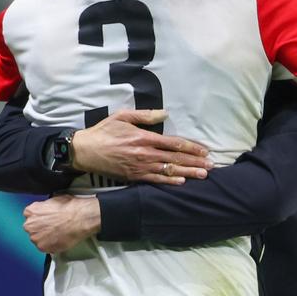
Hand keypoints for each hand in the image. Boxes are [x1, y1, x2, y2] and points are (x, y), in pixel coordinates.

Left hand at [23, 194, 99, 253]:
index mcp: (30, 211)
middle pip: (32, 228)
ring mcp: (35, 238)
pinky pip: (45, 248)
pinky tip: (60, 240)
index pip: (29, 216)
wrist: (79, 219)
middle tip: (53, 227)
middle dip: (41, 228)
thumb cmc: (70, 208)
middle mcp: (29, 225)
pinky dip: (51, 245)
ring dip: (45, 238)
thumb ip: (45, 207)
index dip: (39, 218)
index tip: (46, 220)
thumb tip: (47, 210)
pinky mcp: (43, 248)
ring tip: (58, 234)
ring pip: (38, 239)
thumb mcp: (53, 200)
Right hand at [72, 110, 212, 184]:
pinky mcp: (134, 177)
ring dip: (187, 173)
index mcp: (144, 137)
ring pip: (169, 170)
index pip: (174, 143)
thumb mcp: (122, 116)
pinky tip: (182, 182)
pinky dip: (169, 181)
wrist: (85, 151)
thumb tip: (165, 113)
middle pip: (175, 158)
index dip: (191, 147)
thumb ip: (145, 115)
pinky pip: (155, 180)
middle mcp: (145, 153)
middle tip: (211, 165)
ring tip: (203, 175)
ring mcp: (140, 167)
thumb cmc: (104, 131)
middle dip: (195, 162)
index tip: (204, 150)